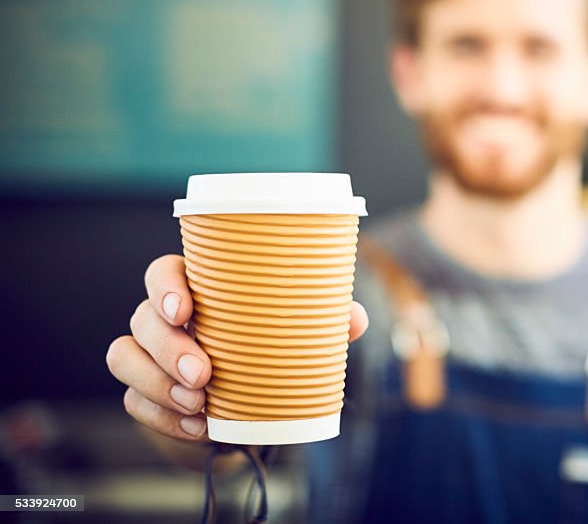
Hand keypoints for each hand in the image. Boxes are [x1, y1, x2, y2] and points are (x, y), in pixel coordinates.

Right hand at [106, 254, 368, 441]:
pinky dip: (161, 417)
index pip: (161, 272)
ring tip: (198, 403)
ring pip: (124, 357)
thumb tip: (354, 319)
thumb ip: (325, 320)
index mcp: (196, 289)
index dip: (164, 286)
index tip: (185, 308)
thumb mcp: (298, 332)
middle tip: (204, 373)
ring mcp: (147, 356)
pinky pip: (133, 402)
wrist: (250, 403)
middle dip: (168, 347)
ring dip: (157, 382)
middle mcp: (162, 318)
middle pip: (141, 318)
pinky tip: (195, 426)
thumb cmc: (269, 348)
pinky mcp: (143, 394)